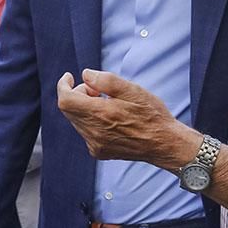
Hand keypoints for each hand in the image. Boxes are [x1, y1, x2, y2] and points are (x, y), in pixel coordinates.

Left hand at [56, 69, 198, 170]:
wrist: (164, 144)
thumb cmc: (151, 115)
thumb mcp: (133, 90)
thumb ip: (106, 81)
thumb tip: (85, 75)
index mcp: (101, 114)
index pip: (66, 100)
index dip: (63, 86)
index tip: (69, 77)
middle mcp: (94, 132)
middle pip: (69, 110)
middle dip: (77, 94)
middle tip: (97, 90)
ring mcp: (95, 144)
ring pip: (76, 121)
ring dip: (84, 108)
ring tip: (107, 103)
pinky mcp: (99, 152)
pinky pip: (85, 132)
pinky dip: (90, 121)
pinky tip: (110, 119)